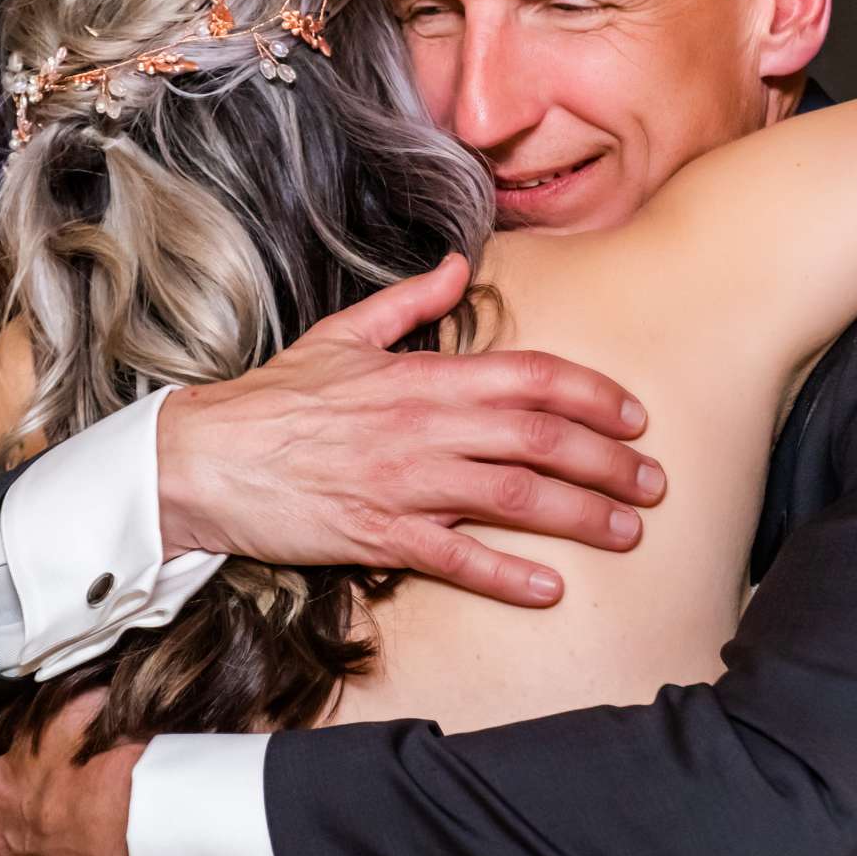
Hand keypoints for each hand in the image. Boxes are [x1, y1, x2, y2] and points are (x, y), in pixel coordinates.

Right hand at [153, 253, 665, 606]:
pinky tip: (551, 589)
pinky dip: (507, 576)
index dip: (592, 395)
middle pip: (541, 439)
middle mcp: (425, 427)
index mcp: (423, 377)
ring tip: (628, 531)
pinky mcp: (377, 535)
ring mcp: (404, 483)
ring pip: (515, 496)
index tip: (633, 417)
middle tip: (654, 482)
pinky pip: (455, 558)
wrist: (203, 457)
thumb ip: (411, 303)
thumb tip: (459, 266)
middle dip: (609, 461)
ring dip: (581, 514)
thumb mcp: (343, 334)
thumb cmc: (274, 399)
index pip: (531, 377)